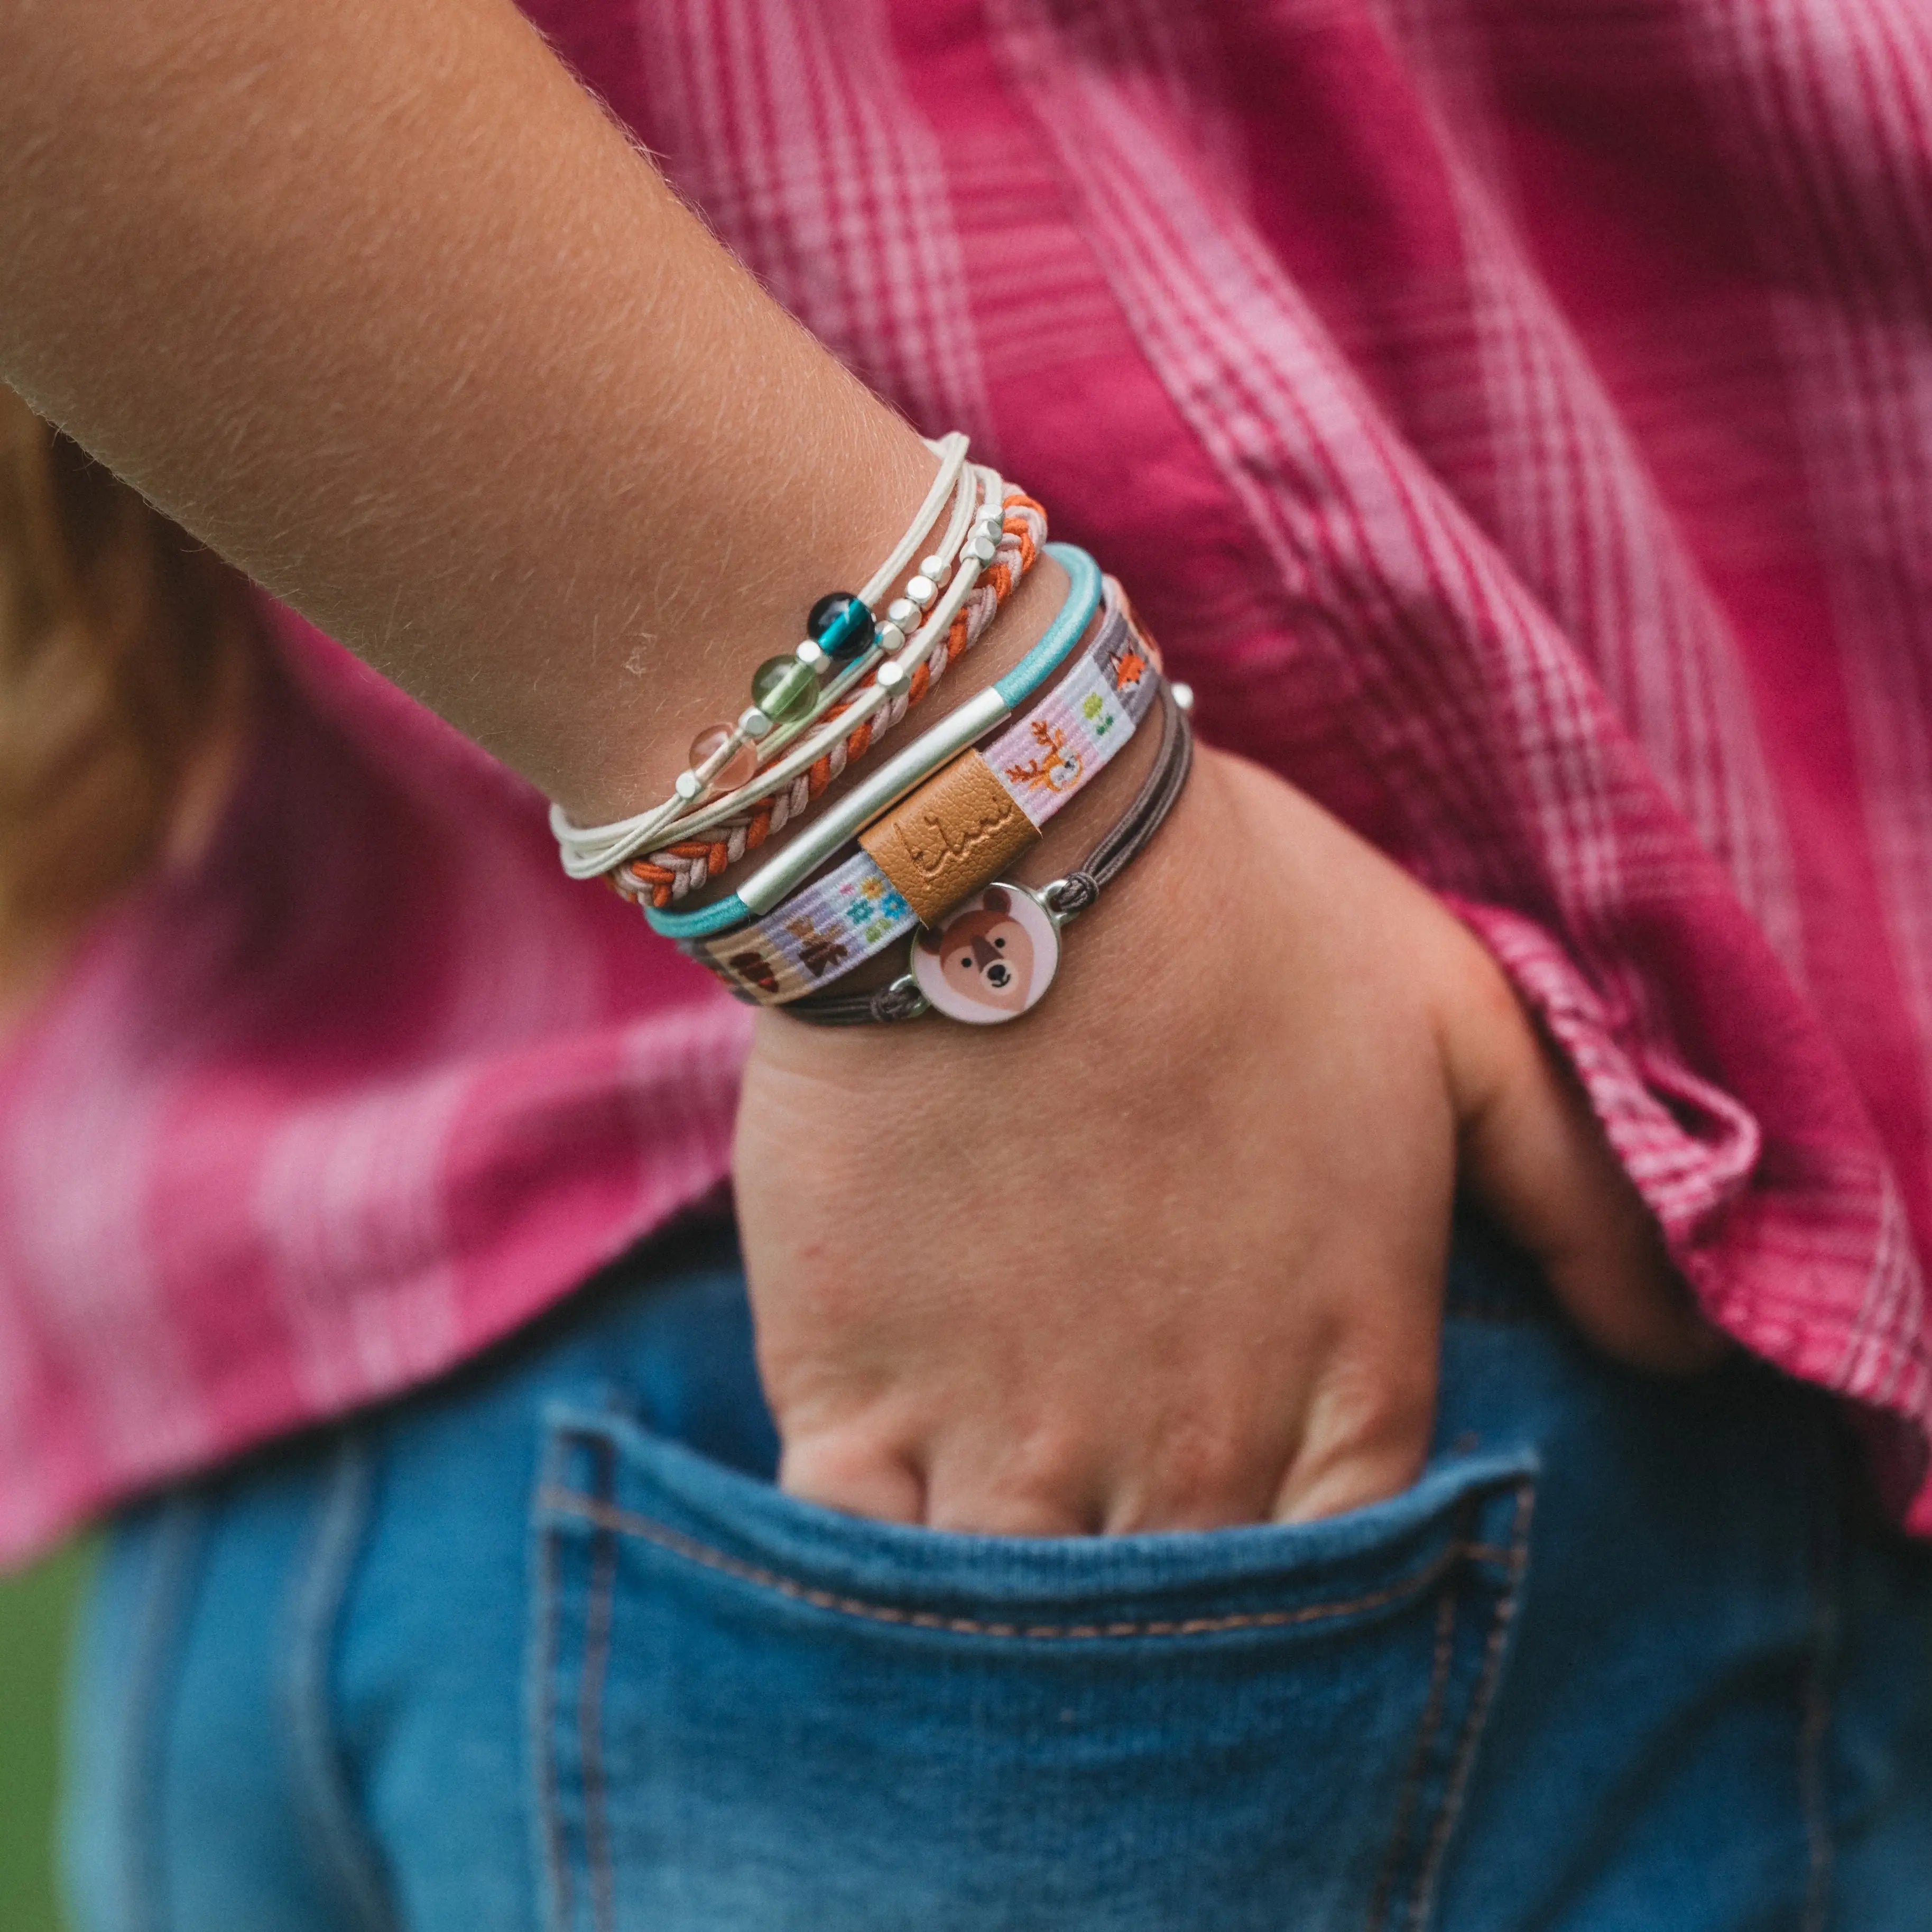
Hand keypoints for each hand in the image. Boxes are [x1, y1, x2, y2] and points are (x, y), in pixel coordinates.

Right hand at [732, 747, 1716, 1533]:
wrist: (1006, 846)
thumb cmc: (1242, 917)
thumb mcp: (1461, 1024)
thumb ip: (1585, 1200)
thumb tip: (1683, 1355)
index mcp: (1342, 1372)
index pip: (1353, 1585)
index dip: (1309, 1594)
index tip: (1251, 1526)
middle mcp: (1191, 1445)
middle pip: (1188, 1640)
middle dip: (1167, 1621)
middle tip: (1117, 1529)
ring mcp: (1014, 1435)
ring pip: (1028, 1630)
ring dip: (1022, 1623)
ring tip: (1002, 1544)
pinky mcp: (852, 1397)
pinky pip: (858, 1564)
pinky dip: (874, 1578)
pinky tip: (885, 1517)